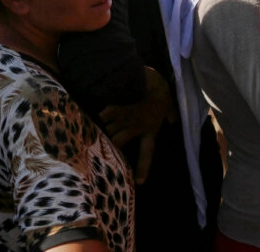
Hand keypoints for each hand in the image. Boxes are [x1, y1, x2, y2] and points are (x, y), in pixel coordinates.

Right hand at [99, 67, 172, 183]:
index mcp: (150, 129)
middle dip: (111, 150)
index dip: (143, 167)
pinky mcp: (117, 107)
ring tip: (88, 142)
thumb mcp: (169, 102)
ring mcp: (126, 118)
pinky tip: (86, 122)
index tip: (138, 182)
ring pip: (111, 131)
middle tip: (101, 158)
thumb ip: (170, 113)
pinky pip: (106, 115)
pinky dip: (99, 118)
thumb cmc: (160, 90)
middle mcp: (136, 127)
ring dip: (101, 135)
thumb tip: (173, 121)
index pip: (147, 152)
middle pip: (120, 142)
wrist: (152, 77)